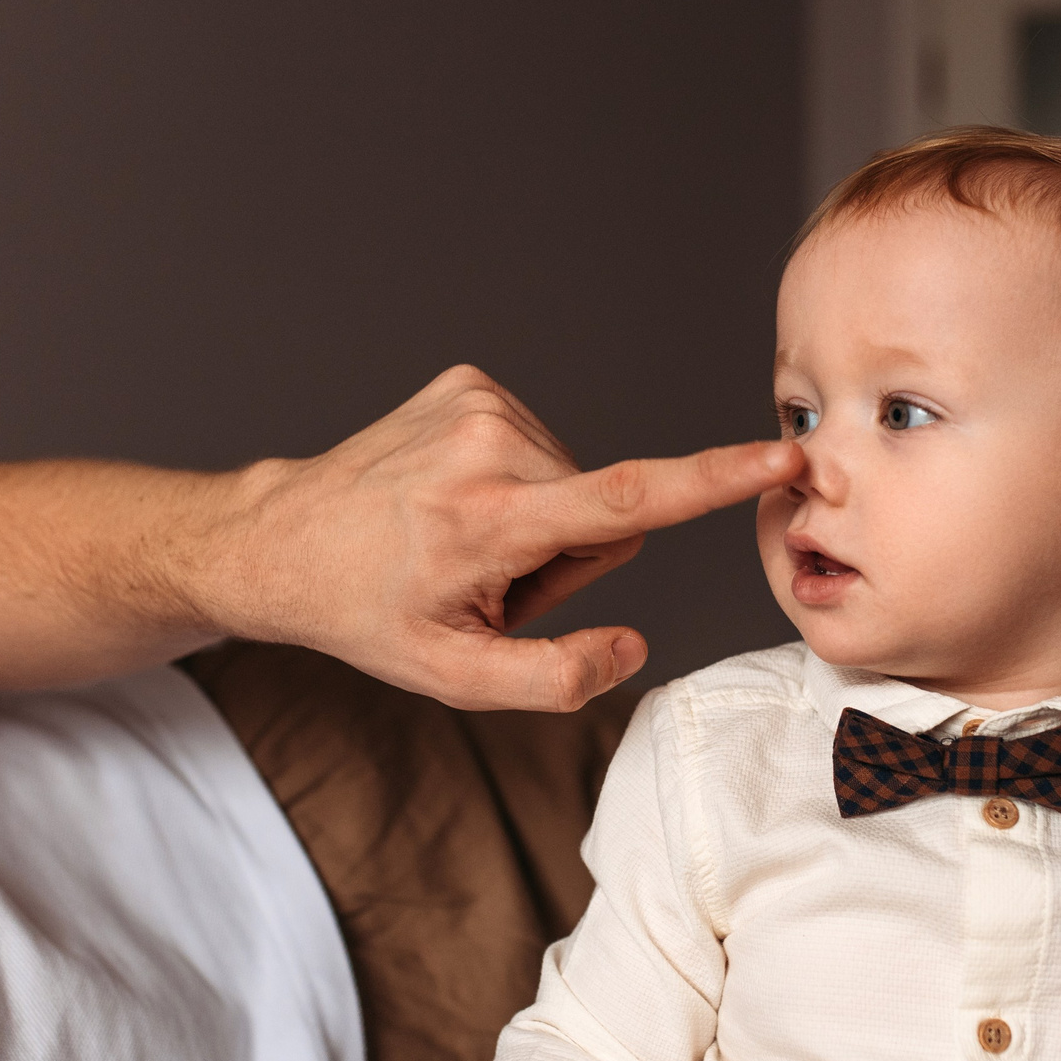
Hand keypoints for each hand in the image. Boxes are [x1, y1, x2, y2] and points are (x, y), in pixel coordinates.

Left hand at [212, 365, 802, 710]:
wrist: (285, 540)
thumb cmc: (370, 614)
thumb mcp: (454, 677)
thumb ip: (554, 679)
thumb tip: (632, 648)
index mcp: (492, 520)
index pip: (625, 501)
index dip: (710, 482)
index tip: (775, 457)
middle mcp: (489, 446)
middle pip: (604, 514)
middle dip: (564, 559)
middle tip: (486, 580)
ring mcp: (477, 402)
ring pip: (574, 482)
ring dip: (534, 523)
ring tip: (462, 542)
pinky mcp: (468, 380)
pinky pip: (541, 446)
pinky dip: (512, 484)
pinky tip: (453, 502)